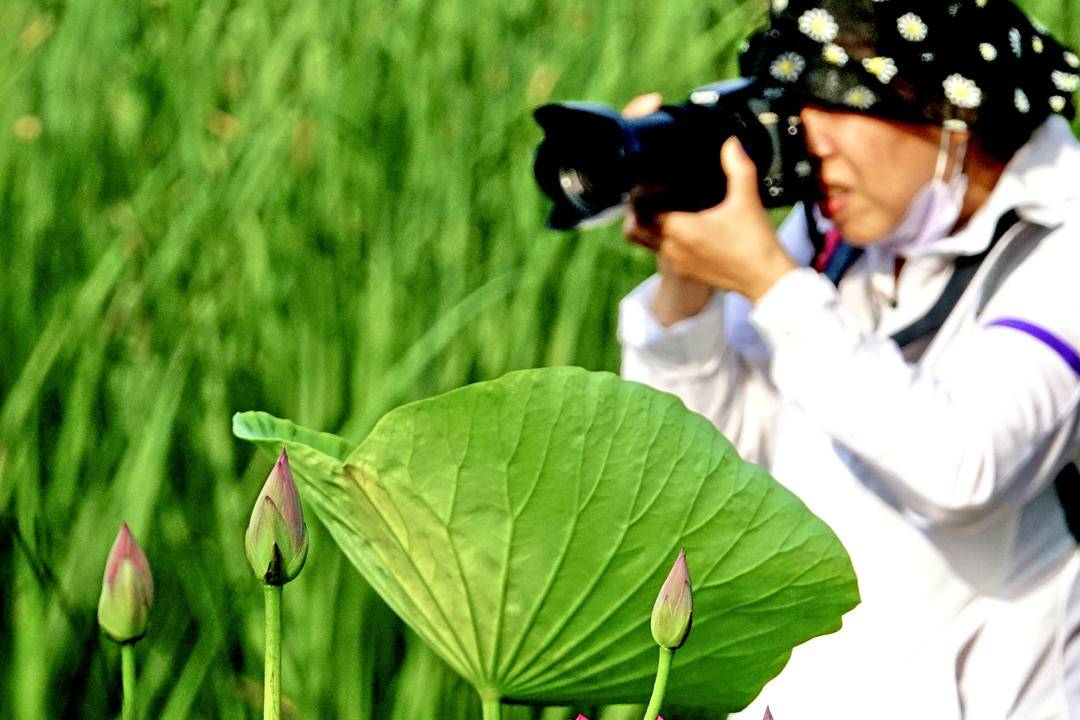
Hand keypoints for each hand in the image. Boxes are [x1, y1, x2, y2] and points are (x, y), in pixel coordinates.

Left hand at [639, 137, 796, 302]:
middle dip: (638, 211)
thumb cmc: (755, 243)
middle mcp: (671, 248)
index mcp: (680, 228)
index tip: (649, 182)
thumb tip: (732, 143)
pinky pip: (661, 253)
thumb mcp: (747, 200)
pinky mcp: (684, 271)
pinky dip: (662, 239)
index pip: (642, 209)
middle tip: (650, 194)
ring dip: (648, 226)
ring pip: (646, 242)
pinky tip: (679, 227)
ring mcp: (676, 262)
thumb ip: (738, 168)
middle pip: (636, 227)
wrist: (765, 280)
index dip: (641, 194)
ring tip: (661, 208)